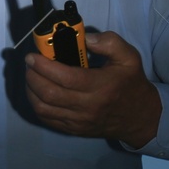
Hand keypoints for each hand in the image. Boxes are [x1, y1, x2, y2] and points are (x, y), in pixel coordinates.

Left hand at [23, 30, 161, 147]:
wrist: (139, 117)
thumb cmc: (130, 84)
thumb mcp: (129, 57)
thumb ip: (108, 42)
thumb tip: (85, 38)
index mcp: (100, 87)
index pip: (65, 77)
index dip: (44, 66)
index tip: (33, 56)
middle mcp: (87, 107)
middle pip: (49, 94)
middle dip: (33, 76)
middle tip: (29, 63)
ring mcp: (78, 121)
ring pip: (44, 108)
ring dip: (31, 90)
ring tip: (31, 76)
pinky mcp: (73, 129)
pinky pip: (47, 119)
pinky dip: (36, 105)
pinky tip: (36, 92)